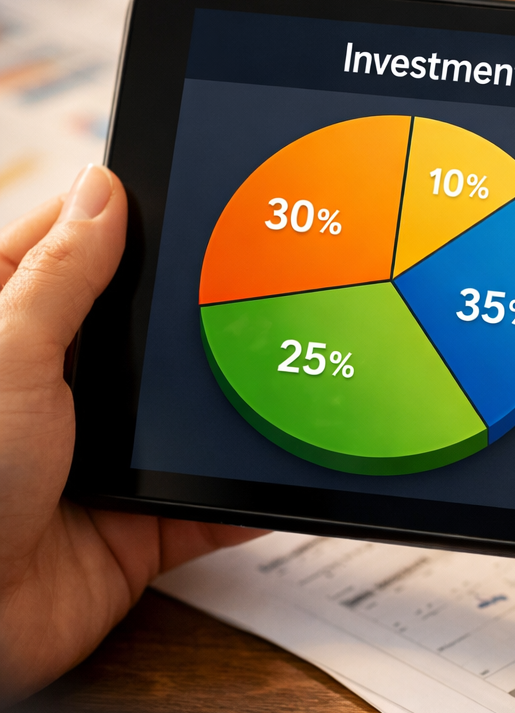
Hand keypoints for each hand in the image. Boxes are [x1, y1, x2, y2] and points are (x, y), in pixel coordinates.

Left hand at [0, 166, 263, 702]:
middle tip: (266, 283)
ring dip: (230, 404)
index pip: (78, 255)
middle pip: (151, 333)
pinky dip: (248, 493)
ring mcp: (109, 457)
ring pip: (190, 415)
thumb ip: (60, 278)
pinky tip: (283, 467)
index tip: (196, 195)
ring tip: (287, 368)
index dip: (132, 224)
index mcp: (18, 338)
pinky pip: (213, 501)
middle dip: (203, 316)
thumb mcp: (5, 356)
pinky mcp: (145, 522)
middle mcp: (66, 393)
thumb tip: (105, 191)